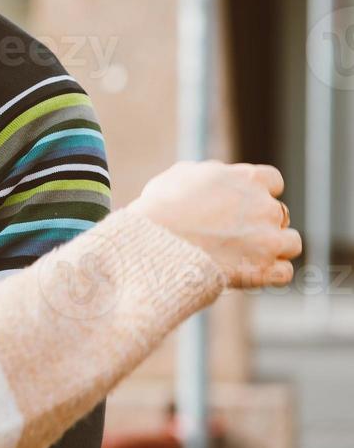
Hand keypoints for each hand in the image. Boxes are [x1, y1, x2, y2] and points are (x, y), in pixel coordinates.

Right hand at [127, 161, 301, 287]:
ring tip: (248, 255)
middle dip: (263, 222)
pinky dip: (270, 274)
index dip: (260, 193)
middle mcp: (265, 207)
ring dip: (275, 247)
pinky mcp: (263, 269)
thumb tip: (217, 173)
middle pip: (280, 213)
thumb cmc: (160, 208)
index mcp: (248, 179)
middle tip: (236, 233)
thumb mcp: (181, 175)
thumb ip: (209, 173)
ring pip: (292, 243)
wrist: (155, 244)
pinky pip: (284, 273)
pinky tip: (251, 272)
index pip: (273, 181)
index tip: (243, 203)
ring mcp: (268, 239)